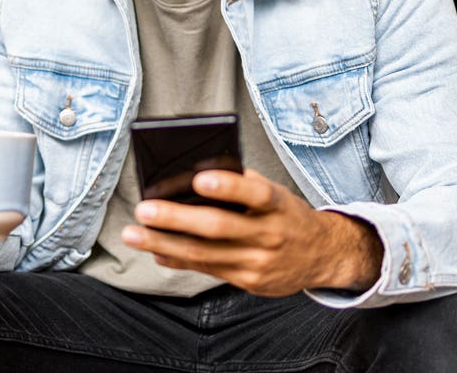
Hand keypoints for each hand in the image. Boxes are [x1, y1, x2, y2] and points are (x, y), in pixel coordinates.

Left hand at [121, 169, 383, 296]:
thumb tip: (192, 174)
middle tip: (144, 210)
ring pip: (205, 254)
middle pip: (219, 227)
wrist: (322, 255)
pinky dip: (178, 259)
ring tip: (134, 234)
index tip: (199, 179)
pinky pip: (208, 269)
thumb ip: (241, 184)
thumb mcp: (275, 194)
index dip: (229, 186)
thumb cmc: (286, 215)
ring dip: (164, 243)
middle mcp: (270, 234)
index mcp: (278, 205)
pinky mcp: (250, 281)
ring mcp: (259, 262)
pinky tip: (156, 250)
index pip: (255, 193)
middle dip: (176, 219)